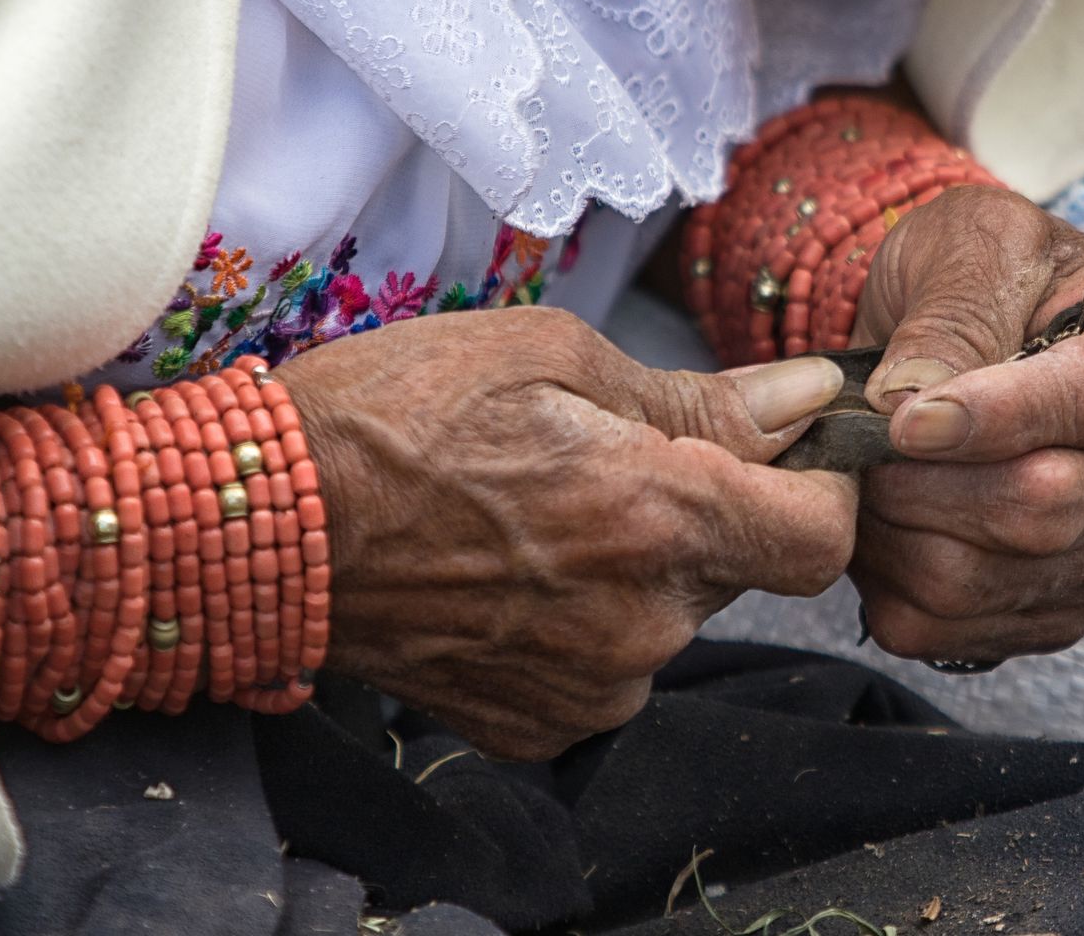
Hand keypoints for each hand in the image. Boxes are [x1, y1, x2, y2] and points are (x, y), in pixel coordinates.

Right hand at [278, 307, 854, 759]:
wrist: (261, 528)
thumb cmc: (394, 417)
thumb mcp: (550, 357)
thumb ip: (697, 396)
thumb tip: (804, 401)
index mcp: (654, 517)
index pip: (821, 538)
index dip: (821, 491)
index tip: (784, 455)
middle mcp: (638, 621)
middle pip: (741, 572)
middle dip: (708, 513)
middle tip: (612, 459)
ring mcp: (588, 686)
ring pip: (671, 619)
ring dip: (642, 568)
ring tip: (542, 515)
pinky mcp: (538, 726)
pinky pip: (608, 667)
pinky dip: (587, 622)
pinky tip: (515, 574)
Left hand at [847, 186, 1083, 662]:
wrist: (975, 327)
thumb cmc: (985, 273)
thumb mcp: (970, 242)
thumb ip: (951, 311)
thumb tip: (914, 399)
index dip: (994, 417)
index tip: (903, 417)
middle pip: (1054, 505)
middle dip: (929, 484)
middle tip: (858, 450)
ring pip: (1005, 577)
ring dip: (903, 540)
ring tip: (861, 485)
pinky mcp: (1076, 602)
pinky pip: (975, 630)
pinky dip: (900, 591)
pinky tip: (880, 534)